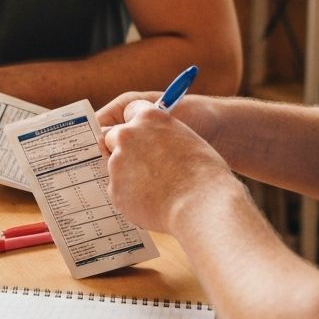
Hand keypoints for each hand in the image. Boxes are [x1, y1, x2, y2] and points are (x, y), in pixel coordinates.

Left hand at [101, 99, 233, 234]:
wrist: (202, 207)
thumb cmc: (204, 174)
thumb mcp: (187, 140)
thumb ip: (162, 137)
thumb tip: (150, 145)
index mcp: (149, 117)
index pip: (131, 111)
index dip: (136, 124)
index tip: (139, 133)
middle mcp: (128, 134)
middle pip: (113, 136)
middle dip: (124, 148)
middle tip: (145, 163)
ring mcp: (117, 161)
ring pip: (116, 166)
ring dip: (130, 174)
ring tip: (159, 188)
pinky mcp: (114, 188)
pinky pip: (120, 190)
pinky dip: (131, 196)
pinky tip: (154, 202)